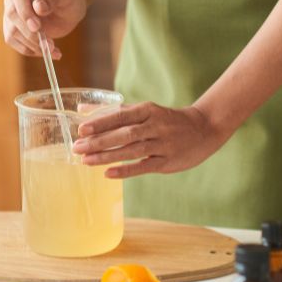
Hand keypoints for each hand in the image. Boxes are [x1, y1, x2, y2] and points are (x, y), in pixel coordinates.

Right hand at [3, 0, 87, 58]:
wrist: (68, 10)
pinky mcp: (12, 27)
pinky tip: (47, 53)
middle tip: (49, 44)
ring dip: (32, 45)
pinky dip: (30, 51)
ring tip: (53, 50)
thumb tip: (38, 7)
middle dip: (29, 33)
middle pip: (12, 14)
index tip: (36, 26)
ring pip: (12, 31)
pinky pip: (14, 42)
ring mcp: (12, 11)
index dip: (24, 9)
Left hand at [72, 102, 231, 177]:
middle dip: (99, 141)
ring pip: (132, 150)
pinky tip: (108, 173)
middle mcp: (155, 125)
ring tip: (86, 161)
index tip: (81, 130)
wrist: (204, 129)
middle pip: (124, 133)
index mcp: (148, 110)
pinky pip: (144, 166)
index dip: (100, 123)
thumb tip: (81, 108)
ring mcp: (162, 144)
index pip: (120, 115)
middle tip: (77, 148)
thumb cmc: (166, 119)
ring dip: (107, 156)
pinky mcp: (168, 161)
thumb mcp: (144, 110)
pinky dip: (126, 170)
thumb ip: (113, 110)